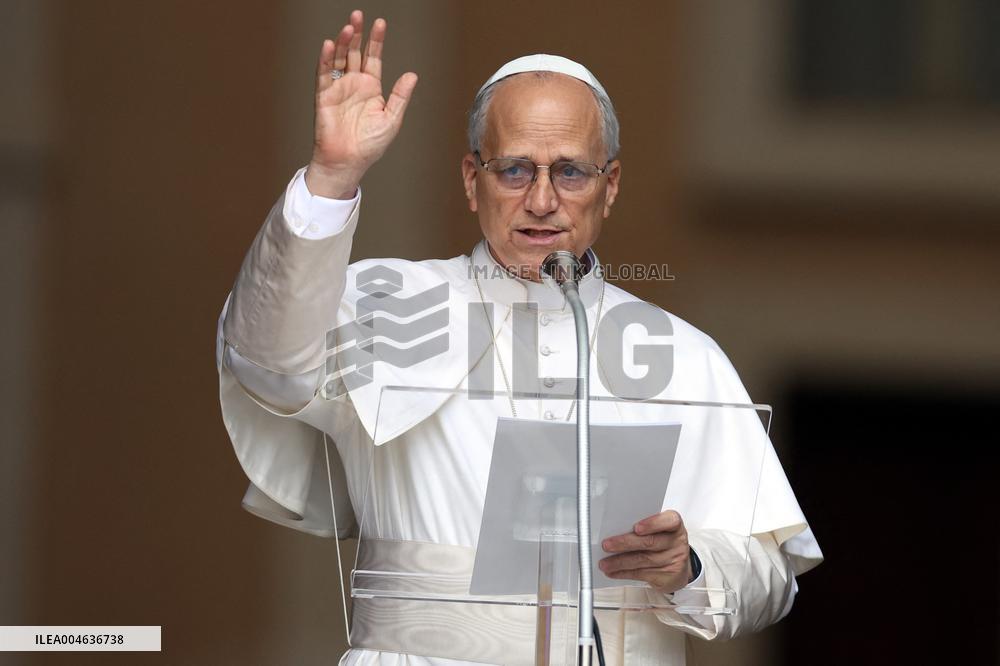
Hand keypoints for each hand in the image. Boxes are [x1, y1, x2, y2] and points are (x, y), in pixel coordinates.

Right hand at [306, 9, 418, 198]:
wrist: (349, 161)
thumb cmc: (370, 145)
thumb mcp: (392, 119)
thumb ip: (400, 96)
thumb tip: (412, 75)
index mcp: (371, 88)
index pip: (374, 57)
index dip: (376, 40)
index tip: (380, 23)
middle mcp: (354, 84)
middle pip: (355, 52)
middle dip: (358, 34)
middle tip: (358, 15)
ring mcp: (339, 88)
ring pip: (340, 59)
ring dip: (344, 43)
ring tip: (348, 27)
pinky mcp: (324, 96)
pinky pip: (324, 74)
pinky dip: (327, 59)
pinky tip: (331, 45)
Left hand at [599, 510, 693, 593]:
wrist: (678, 566)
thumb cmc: (662, 541)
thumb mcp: (658, 529)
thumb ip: (642, 526)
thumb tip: (613, 530)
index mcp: (674, 524)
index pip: (669, 521)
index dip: (652, 524)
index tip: (636, 528)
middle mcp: (676, 541)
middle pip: (650, 542)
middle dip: (625, 543)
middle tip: (606, 545)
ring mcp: (673, 560)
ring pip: (643, 560)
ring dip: (620, 562)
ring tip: (604, 563)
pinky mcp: (667, 576)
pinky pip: (642, 574)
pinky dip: (624, 573)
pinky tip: (613, 572)